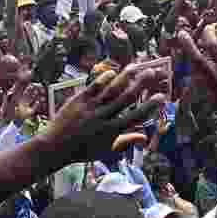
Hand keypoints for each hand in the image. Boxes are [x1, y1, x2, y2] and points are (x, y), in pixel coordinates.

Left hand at [35, 63, 164, 164]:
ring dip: (125, 76)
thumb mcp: (106, 151)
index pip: (136, 116)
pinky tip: (113, 71)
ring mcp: (90, 107)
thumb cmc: (82, 151)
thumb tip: (144, 138)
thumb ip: (125, 142)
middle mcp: (103, 117)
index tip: (161, 96)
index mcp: (112, 131)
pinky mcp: (78, 100)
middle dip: (141, 84)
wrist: (54, 147)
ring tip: (136, 66)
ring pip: (111, 89)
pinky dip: (103, 78)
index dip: (150, 106)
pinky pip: (93, 87)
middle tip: (153, 72)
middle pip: (126, 97)